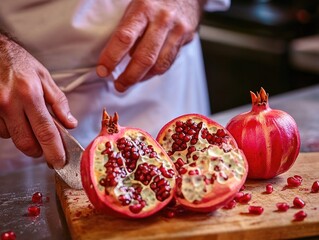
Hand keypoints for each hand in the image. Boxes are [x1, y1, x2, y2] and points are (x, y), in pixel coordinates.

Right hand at [0, 35, 77, 168]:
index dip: (54, 151)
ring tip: (27, 121)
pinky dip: (10, 129)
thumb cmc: (18, 62)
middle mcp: (9, 104)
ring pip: (12, 137)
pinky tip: (14, 117)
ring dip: (24, 136)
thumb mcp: (44, 77)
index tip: (59, 161)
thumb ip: (59, 102)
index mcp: (30, 95)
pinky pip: (1, 130)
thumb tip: (70, 123)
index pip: (45, 131)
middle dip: (39, 151)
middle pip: (26, 142)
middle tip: (46, 150)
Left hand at [96, 0, 204, 91]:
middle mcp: (162, 20)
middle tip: (118, 85)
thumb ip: (129, 26)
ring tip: (131, 82)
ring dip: (142, 78)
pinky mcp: (186, 38)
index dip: (111, 57)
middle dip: (129, 76)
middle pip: (144, 57)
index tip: (103, 70)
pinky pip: (169, 62)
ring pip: (159, 64)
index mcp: (143, 8)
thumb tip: (117, 54)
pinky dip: (156, 71)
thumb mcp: (138, 3)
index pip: (124, 38)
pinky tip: (147, 73)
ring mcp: (177, 30)